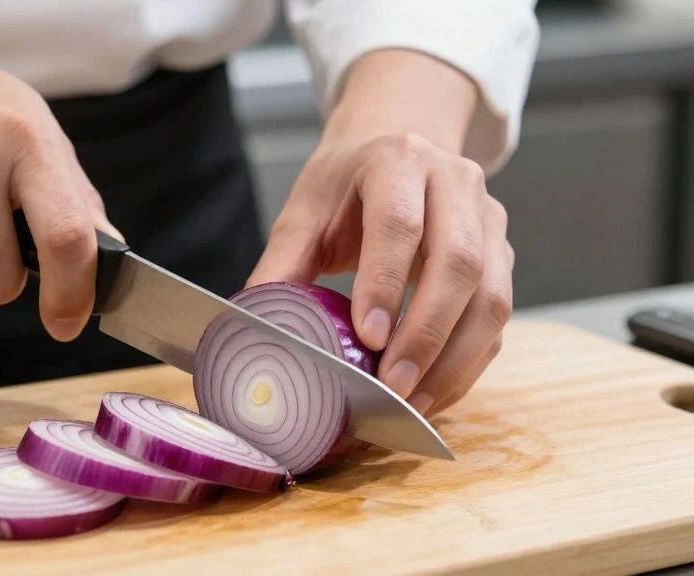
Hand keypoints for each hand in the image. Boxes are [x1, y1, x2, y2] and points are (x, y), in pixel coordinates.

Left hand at [248, 132, 513, 417]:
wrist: (393, 151)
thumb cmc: (345, 188)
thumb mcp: (305, 213)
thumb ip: (281, 264)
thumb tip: (253, 325)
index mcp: (398, 160)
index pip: (400, 223)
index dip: (385, 282)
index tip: (368, 338)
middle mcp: (455, 182)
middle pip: (459, 262)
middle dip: (427, 334)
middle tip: (392, 386)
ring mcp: (489, 219)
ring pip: (492, 296)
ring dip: (455, 359)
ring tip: (412, 402)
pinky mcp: (503, 255)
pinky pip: (499, 318)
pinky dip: (468, 363)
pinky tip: (434, 392)